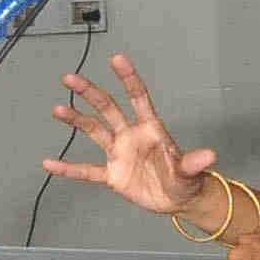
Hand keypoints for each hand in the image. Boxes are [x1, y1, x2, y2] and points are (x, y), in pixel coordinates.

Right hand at [42, 55, 216, 220]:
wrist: (178, 200)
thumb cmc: (186, 179)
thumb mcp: (191, 172)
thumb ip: (193, 163)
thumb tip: (210, 155)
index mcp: (151, 130)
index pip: (138, 98)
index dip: (128, 79)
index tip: (117, 59)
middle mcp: (131, 136)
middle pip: (108, 109)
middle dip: (90, 93)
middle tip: (69, 78)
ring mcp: (119, 154)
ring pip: (94, 131)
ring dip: (76, 120)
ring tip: (58, 110)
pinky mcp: (112, 175)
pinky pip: (86, 170)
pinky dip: (68, 168)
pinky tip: (49, 163)